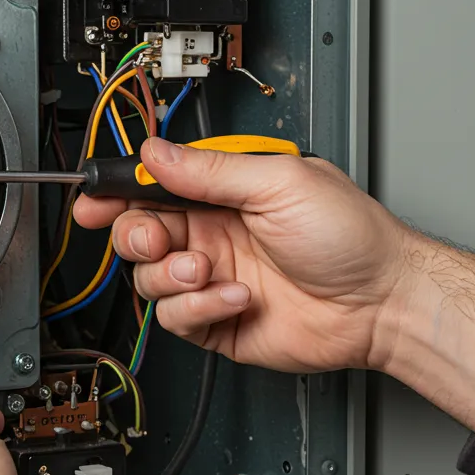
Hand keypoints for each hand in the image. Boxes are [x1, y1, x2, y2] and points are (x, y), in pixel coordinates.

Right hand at [75, 137, 412, 373]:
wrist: (380, 302)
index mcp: (223, 192)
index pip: (153, 186)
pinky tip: (236, 297)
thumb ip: (209, 171)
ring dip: (173, 276)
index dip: (117, 191)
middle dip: (135, 236)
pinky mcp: (215, 321)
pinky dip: (199, 307)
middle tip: (156, 240)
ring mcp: (211, 279)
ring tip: (210, 271)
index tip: (93, 198)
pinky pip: (175, 317)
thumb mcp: (279, 182)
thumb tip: (155, 153)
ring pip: (148, 279)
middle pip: (137, 232)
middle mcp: (212, 233)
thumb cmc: (350, 236)